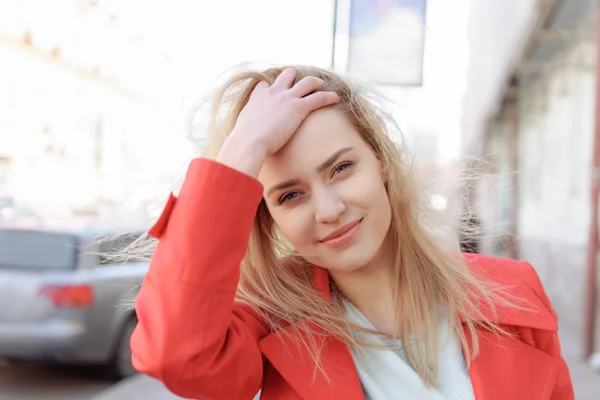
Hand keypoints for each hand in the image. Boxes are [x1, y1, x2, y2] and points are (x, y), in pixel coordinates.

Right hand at [216, 68, 339, 176]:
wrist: (249, 143)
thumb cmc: (243, 143)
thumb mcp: (241, 132)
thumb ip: (244, 133)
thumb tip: (238, 148)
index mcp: (258, 97)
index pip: (265, 84)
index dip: (273, 86)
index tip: (278, 89)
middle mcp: (273, 93)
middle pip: (288, 75)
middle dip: (296, 77)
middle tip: (304, 84)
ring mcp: (286, 98)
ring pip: (307, 81)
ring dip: (316, 83)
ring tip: (323, 86)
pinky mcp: (298, 107)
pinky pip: (318, 97)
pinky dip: (328, 96)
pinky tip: (335, 98)